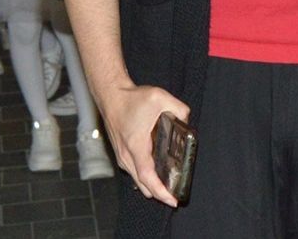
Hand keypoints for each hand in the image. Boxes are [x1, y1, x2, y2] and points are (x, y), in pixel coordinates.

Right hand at [99, 83, 191, 206]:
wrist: (111, 95)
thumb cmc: (132, 98)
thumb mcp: (160, 97)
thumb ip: (178, 108)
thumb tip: (186, 120)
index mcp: (136, 146)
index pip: (148, 176)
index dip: (161, 191)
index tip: (172, 200)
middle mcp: (126, 155)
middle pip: (143, 184)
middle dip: (159, 194)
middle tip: (174, 198)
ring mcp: (122, 155)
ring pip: (137, 179)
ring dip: (151, 186)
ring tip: (168, 188)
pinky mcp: (120, 153)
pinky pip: (134, 171)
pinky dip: (144, 177)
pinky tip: (156, 174)